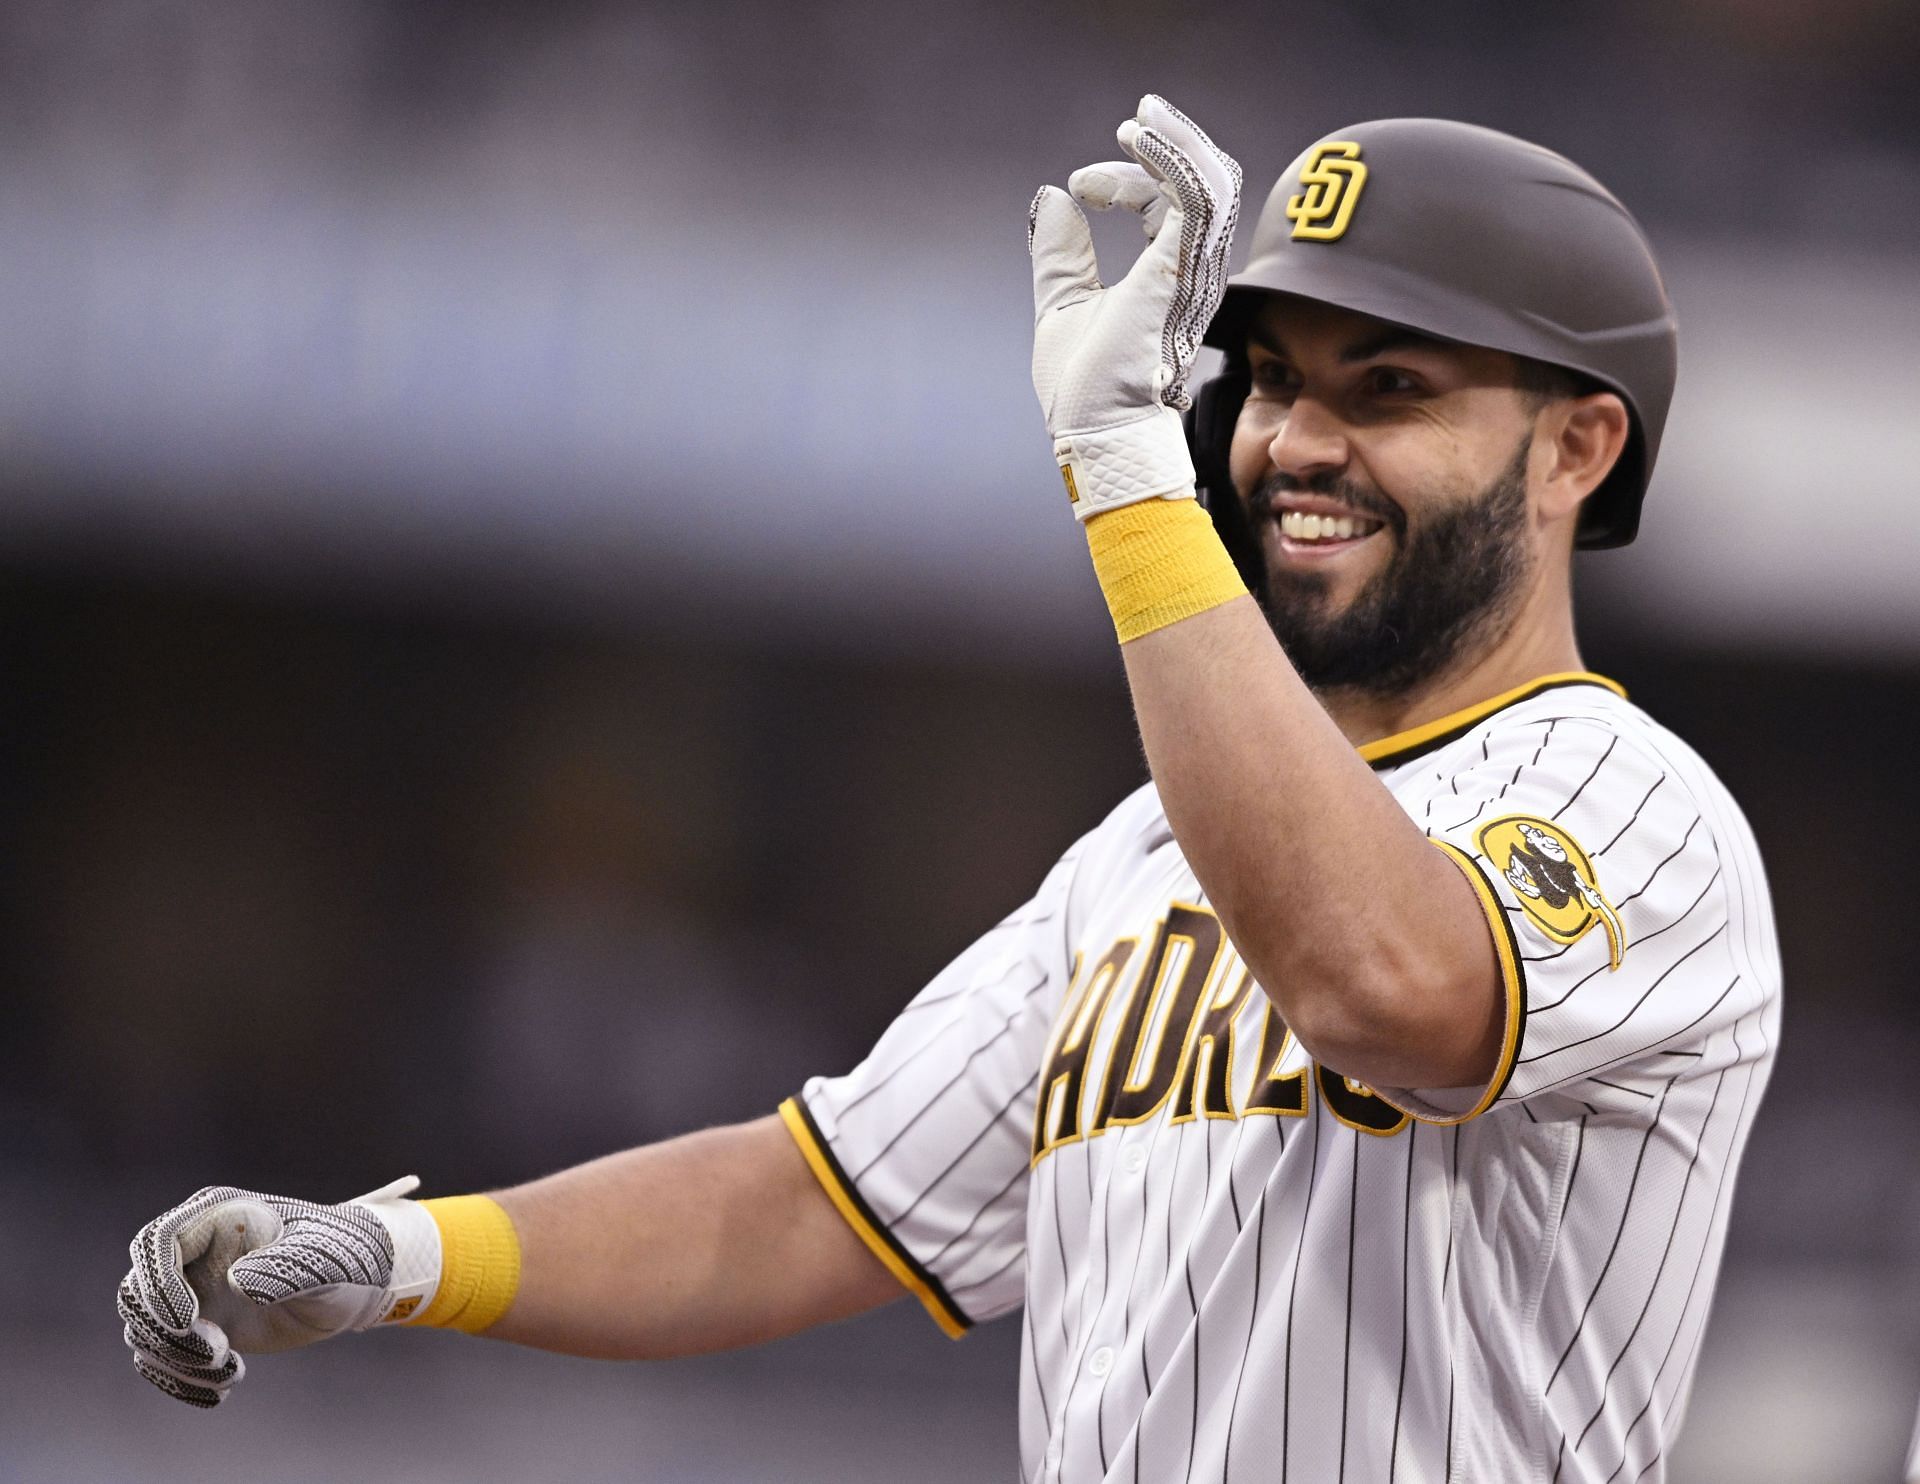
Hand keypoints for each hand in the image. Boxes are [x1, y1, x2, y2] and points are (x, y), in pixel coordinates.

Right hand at [118, 1176, 440, 1407]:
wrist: (357, 1282)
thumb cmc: (345, 1256)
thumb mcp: (324, 1260)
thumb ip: (286, 1268)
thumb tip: (239, 1284)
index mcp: (220, 1215)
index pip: (158, 1243)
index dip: (159, 1283)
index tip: (184, 1323)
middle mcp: (195, 1250)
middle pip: (139, 1293)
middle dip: (166, 1332)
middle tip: (220, 1353)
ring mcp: (191, 1289)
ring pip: (145, 1331)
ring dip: (178, 1362)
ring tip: (232, 1372)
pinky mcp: (197, 1325)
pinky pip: (162, 1358)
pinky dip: (182, 1380)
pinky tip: (224, 1389)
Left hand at [1028, 94, 1240, 520]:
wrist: (1094, 432)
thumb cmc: (1084, 389)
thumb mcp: (1062, 304)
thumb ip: (1062, 255)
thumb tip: (1052, 199)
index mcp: (1167, 278)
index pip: (1168, 206)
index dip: (1129, 181)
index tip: (1081, 187)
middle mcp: (1189, 273)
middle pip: (1198, 186)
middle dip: (1166, 146)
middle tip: (1131, 124)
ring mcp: (1191, 273)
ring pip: (1210, 184)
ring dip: (1175, 142)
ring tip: (1139, 120)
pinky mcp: (1181, 274)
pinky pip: (1197, 200)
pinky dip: (1173, 162)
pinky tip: (1140, 141)